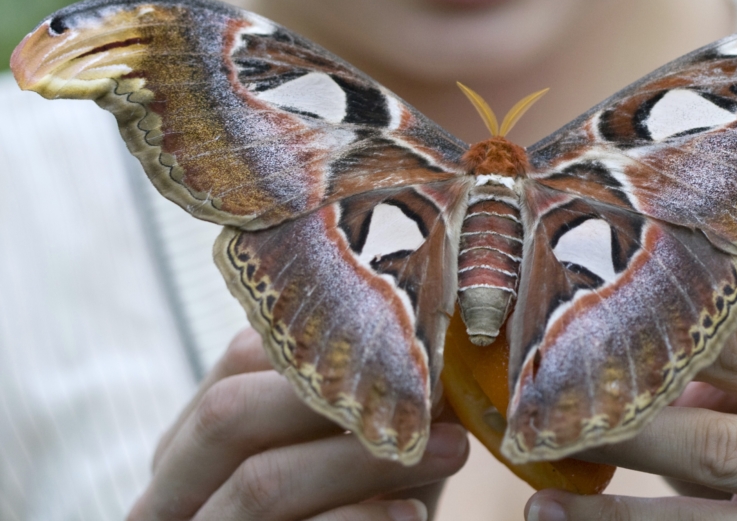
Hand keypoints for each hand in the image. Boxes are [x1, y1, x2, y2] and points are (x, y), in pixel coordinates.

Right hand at [129, 328, 468, 520]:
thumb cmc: (359, 512)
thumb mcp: (361, 454)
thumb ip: (375, 405)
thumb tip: (430, 343)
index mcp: (197, 438)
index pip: (237, 359)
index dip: (321, 349)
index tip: (409, 350)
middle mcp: (176, 485)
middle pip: (228, 413)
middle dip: (334, 400)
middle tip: (426, 398)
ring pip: (262, 482)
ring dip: (364, 461)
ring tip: (451, 450)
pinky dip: (358, 520)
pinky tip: (412, 514)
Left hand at [525, 255, 736, 520]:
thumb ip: (708, 316)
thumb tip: (569, 287)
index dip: (651, 272)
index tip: (564, 271)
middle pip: (729, 351)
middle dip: (625, 352)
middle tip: (537, 353)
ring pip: (711, 448)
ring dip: (610, 440)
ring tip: (532, 435)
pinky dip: (619, 520)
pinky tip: (550, 510)